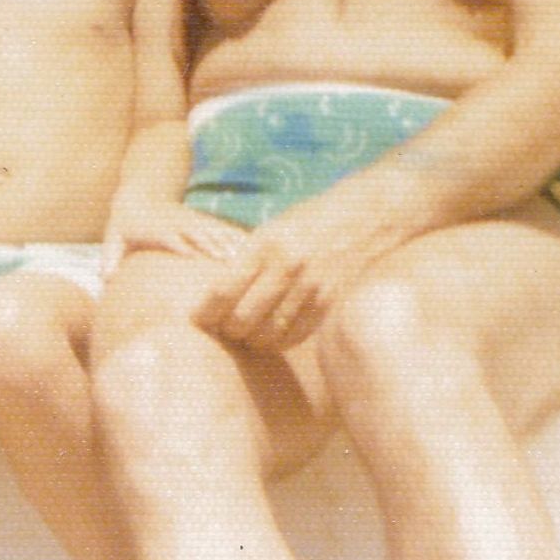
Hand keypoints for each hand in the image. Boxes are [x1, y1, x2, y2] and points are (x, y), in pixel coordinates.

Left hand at [106, 196, 246, 270]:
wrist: (137, 194)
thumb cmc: (124, 223)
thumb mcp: (114, 237)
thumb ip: (110, 257)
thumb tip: (104, 279)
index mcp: (160, 230)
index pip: (177, 241)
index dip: (191, 249)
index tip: (203, 261)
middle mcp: (180, 224)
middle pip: (202, 236)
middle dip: (219, 248)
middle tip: (238, 264)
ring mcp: (194, 221)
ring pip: (217, 232)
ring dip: (234, 243)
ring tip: (253, 257)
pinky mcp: (202, 221)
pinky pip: (224, 229)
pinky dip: (239, 237)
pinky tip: (257, 246)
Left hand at [190, 200, 387, 354]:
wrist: (364, 217)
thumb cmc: (309, 221)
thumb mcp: (271, 229)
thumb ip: (246, 259)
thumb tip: (215, 293)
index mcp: (265, 244)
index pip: (223, 291)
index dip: (204, 312)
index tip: (195, 320)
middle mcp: (286, 268)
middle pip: (242, 319)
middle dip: (226, 330)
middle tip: (220, 330)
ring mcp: (310, 288)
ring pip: (268, 334)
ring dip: (251, 340)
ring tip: (244, 334)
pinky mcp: (329, 304)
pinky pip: (295, 336)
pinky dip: (278, 341)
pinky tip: (271, 336)